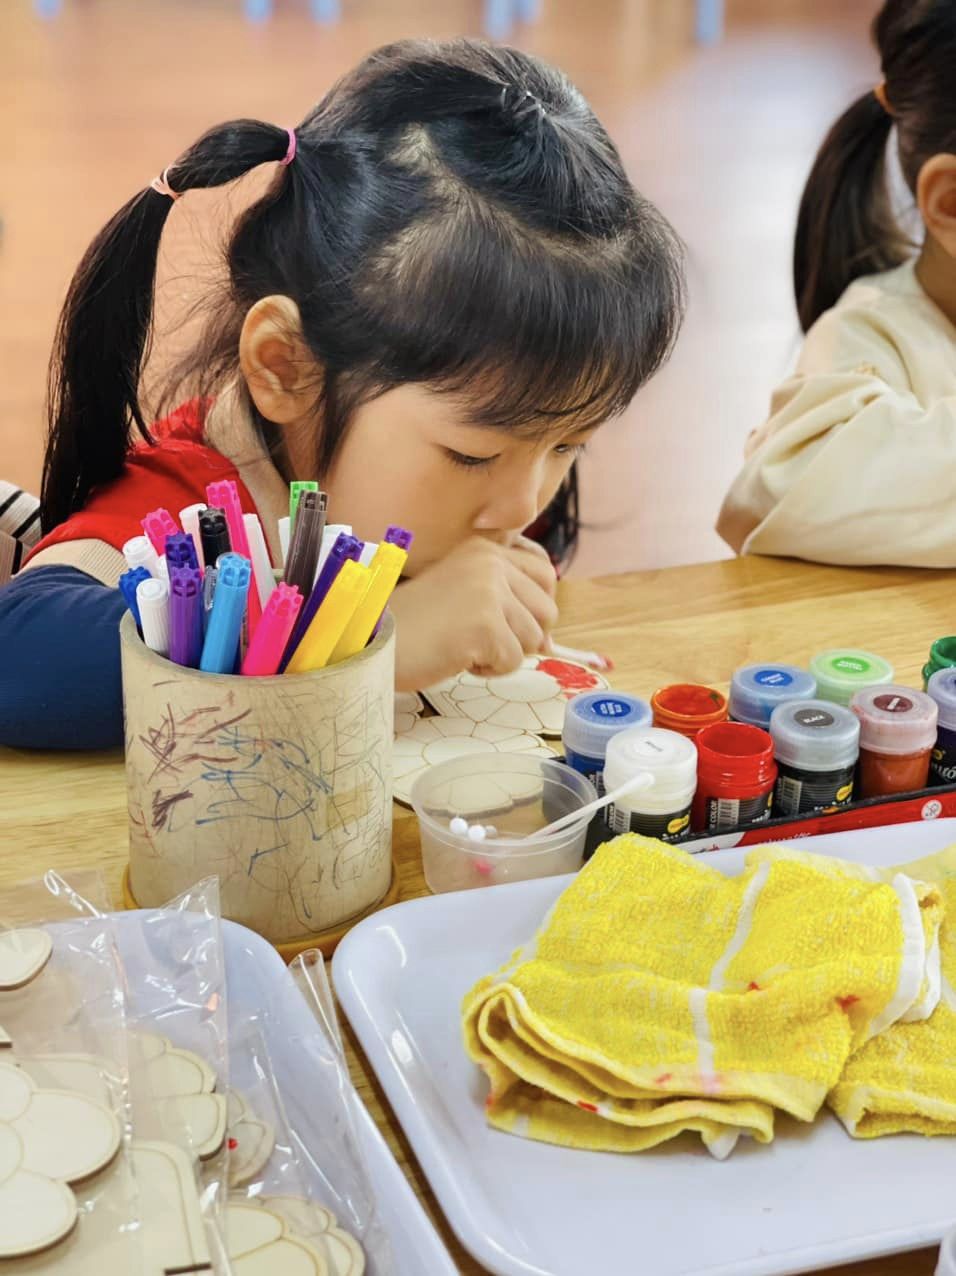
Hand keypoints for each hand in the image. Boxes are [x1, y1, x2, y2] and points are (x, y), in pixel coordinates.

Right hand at [388, 536, 557, 691]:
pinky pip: (514, 661)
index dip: (534, 606)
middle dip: (521, 635)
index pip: (546, 575)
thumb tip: (552, 640)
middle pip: (547, 611)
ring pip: (535, 640)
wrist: (373, 642)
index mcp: (485, 550)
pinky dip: (488, 669)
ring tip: (463, 644)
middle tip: (477, 637)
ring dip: (502, 654)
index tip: (505, 621)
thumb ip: (508, 602)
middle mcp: (491, 563)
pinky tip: (457, 656)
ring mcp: (489, 592)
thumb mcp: (465, 595)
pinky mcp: (485, 625)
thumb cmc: (416, 625)